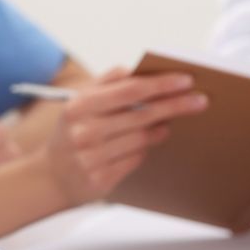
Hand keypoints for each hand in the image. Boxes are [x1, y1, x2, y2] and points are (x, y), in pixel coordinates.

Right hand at [41, 68, 207, 204]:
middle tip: (200, 100)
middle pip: (142, 115)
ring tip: (169, 122)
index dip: (161, 84)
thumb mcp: (78, 103)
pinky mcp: (101, 180)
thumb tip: (134, 70)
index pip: (130, 91)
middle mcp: (84, 132)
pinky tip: (149, 141)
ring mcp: (92, 158)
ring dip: (160, 129)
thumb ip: (105, 83)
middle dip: (175, 106)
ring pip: (142, 139)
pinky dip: (145, 149)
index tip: (186, 80)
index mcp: (80, 107)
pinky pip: (136, 160)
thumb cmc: (71, 134)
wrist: (50, 177)